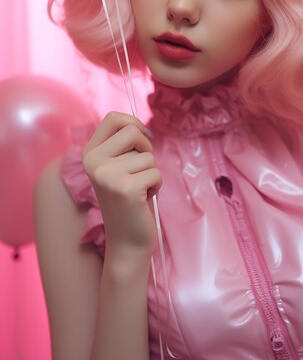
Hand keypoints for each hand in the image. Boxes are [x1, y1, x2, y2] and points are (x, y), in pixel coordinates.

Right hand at [82, 112, 161, 256]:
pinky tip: (143, 199)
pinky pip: (155, 172)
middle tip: (140, 171)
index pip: (113, 118)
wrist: (127, 240)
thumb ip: (122, 145)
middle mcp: (93, 162)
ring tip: (139, 189)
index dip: (133, 122)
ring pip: (148, 155)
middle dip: (146, 149)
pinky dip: (156, 185)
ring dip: (151, 172)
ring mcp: (107, 175)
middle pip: (133, 132)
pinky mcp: (125, 188)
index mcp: (89, 153)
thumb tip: (141, 125)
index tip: (142, 138)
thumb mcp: (118, 166)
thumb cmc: (129, 198)